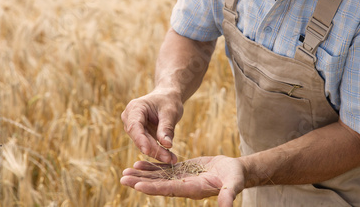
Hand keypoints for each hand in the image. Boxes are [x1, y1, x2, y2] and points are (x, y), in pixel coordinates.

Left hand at [120, 156, 245, 206]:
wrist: (236, 171)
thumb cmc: (236, 177)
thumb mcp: (234, 184)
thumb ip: (228, 195)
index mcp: (193, 189)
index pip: (170, 190)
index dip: (154, 188)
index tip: (139, 185)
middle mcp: (184, 186)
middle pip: (159, 185)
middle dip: (141, 182)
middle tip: (123, 178)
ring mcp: (182, 179)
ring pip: (158, 178)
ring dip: (142, 174)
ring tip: (126, 172)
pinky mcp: (183, 171)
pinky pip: (164, 170)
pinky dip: (152, 167)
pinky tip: (139, 164)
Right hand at [121, 90, 183, 162]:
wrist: (168, 98)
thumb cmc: (168, 101)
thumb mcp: (170, 111)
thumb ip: (167, 127)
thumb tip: (167, 145)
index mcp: (134, 108)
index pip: (134, 126)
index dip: (140, 139)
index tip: (147, 151)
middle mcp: (130, 119)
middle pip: (139, 138)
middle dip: (154, 149)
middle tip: (169, 159)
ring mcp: (134, 128)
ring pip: (144, 144)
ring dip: (158, 153)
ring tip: (172, 159)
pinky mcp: (141, 136)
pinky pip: (149, 146)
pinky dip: (159, 151)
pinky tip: (170, 157)